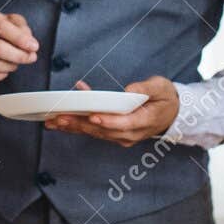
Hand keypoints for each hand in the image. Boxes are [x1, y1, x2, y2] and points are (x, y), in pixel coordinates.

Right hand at [0, 8, 38, 82]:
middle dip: (18, 55)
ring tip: (16, 62)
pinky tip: (5, 69)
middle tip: (30, 57)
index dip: (20, 39)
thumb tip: (30, 43)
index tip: (34, 46)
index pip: (1, 27)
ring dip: (10, 66)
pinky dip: (1, 75)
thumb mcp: (9, 21)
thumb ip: (21, 28)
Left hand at [44, 77, 179, 144]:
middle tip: (59, 118)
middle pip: (102, 130)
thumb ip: (146, 88)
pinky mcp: (114, 135)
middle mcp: (131, 133)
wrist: (171, 114)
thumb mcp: (162, 87)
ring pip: (95, 133)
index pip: (123, 123)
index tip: (92, 116)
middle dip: (80, 124)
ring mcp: (122, 137)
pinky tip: (61, 119)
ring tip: (53, 122)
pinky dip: (77, 125)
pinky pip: (94, 131)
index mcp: (144, 121)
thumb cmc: (165, 98)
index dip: (107, 120)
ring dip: (73, 127)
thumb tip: (128, 91)